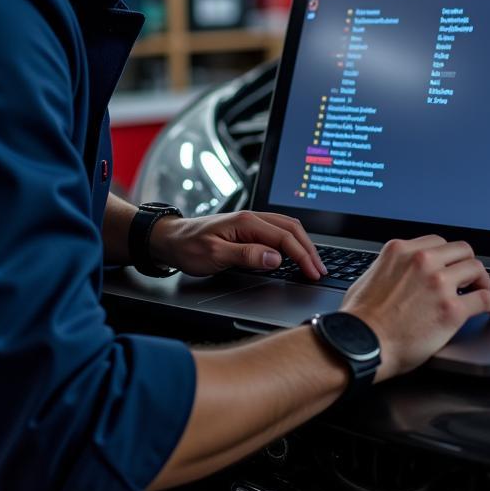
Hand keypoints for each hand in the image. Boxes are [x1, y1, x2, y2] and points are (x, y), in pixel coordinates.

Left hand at [148, 211, 326, 278]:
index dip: (302, 256)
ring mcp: (250, 222)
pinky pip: (277, 230)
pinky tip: (295, 252)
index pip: (284, 237)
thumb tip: (275, 257)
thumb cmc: (188, 247)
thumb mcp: (215, 255)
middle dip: (309, 250)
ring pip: (286, 228)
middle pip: (291, 229)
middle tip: (320, 270)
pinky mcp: (247, 228)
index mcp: (246, 222)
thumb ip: (246, 255)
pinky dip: (292, 241)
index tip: (312, 272)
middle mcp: (251, 218)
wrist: (169, 239)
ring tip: (314, 262)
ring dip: (303, 244)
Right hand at [341, 236, 489, 380]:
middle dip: (466, 263)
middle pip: (461, 250)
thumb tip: (400, 272)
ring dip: (482, 280)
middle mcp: (422, 261)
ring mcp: (439, 283)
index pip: (437, 242)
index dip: (447, 256)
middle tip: (469, 278)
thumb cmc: (360, 317)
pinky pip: (486, 299)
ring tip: (483, 291)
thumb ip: (392, 267)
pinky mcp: (452, 309)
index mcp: (402, 250)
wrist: (362, 343)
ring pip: (476, 268)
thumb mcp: (371, 275)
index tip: (451, 266)